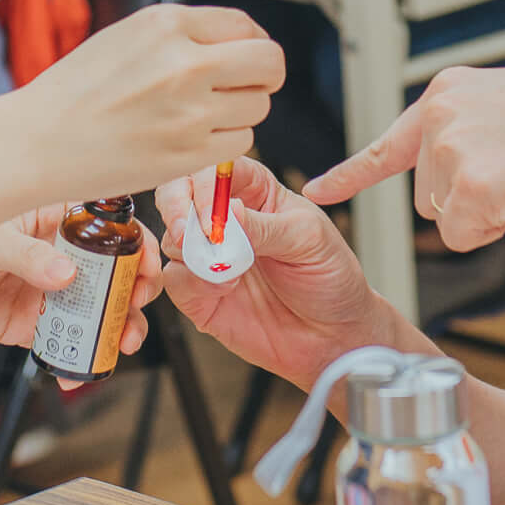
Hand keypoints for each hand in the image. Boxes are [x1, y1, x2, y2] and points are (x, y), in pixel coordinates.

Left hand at [0, 205, 160, 357]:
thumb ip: (28, 256)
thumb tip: (66, 274)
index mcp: (53, 217)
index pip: (109, 227)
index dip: (134, 246)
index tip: (145, 267)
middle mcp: (57, 254)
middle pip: (112, 274)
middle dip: (132, 294)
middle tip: (133, 311)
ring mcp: (45, 291)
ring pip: (94, 311)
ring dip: (113, 329)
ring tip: (118, 344)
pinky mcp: (28, 324)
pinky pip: (62, 343)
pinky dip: (75, 359)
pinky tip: (78, 369)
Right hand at [8, 3, 285, 202]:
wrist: (37, 142)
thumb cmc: (77, 91)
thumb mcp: (127, 37)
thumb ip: (183, 34)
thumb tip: (239, 41)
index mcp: (166, 25)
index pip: (246, 26)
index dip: (253, 44)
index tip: (246, 57)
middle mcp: (184, 64)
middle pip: (269, 64)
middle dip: (264, 75)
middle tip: (246, 86)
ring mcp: (190, 112)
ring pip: (258, 107)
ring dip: (241, 111)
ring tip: (202, 114)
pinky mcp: (189, 155)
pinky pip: (240, 143)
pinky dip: (225, 141)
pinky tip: (192, 138)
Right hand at [155, 159, 392, 390]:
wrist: (332, 336)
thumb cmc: (330, 278)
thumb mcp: (308, 240)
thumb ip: (264, 225)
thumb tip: (226, 210)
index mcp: (256, 192)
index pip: (216, 168)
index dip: (206, 182)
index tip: (214, 209)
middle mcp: (226, 220)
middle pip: (179, 194)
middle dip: (177, 209)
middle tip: (188, 232)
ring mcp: (211, 256)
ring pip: (173, 238)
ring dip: (193, 251)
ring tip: (229, 269)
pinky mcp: (200, 293)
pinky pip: (175, 279)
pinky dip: (194, 282)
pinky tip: (225, 289)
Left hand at [307, 65, 504, 250]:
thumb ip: (473, 124)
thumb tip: (448, 162)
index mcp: (449, 89)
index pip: (390, 141)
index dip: (352, 172)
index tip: (315, 189)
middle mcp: (441, 113)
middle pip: (425, 192)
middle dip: (466, 199)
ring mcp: (451, 149)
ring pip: (443, 217)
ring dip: (482, 214)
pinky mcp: (469, 187)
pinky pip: (464, 236)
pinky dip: (494, 231)